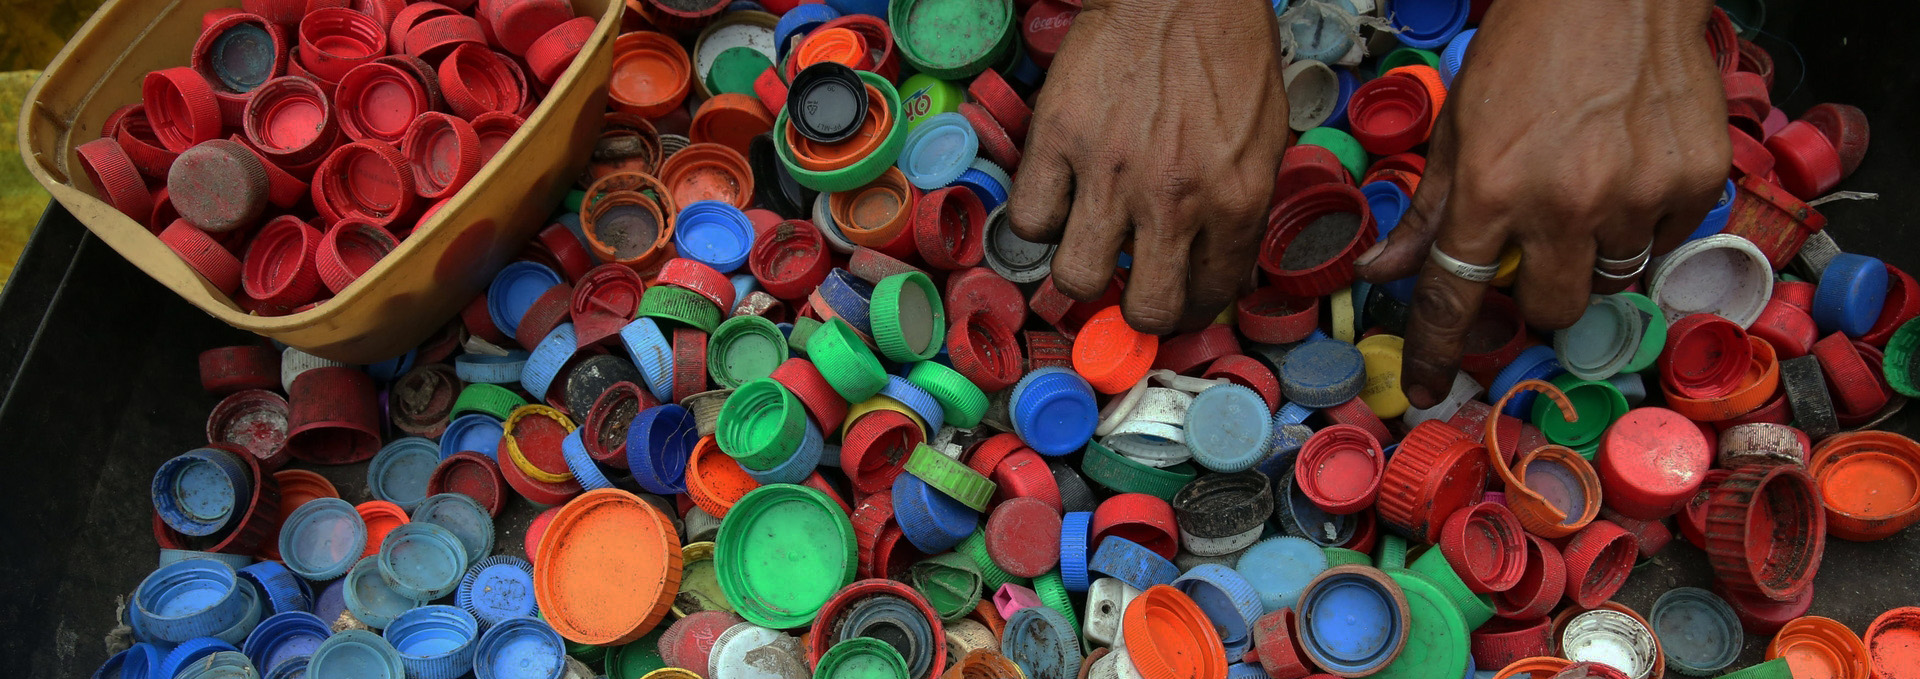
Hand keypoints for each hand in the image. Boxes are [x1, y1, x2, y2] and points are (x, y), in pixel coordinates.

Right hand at [1009, 0, 1290, 333]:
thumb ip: (1242, 205)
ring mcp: (1111, 172)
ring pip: (1077, 277)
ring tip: (1091, 242)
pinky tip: (1059, 199)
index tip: (1178, 297)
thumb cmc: (1228, 50)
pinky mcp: (1058, 140)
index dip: (1191, 305)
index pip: (1211, 294)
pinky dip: (1040, 219)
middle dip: (1139, 308)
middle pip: (1144, 309)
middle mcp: (1175, 199)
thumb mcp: (1267, 138)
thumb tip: (1216, 262)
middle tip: (1133, 286)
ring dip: (1084, 269)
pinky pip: (1030, 218)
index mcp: (1238, 200)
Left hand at [1354, 0, 1729, 406]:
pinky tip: (1632, 172)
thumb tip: (1380, 272)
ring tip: (1589, 194)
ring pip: (1613, 282)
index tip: (1427, 390)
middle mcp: (1567, 203)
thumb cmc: (1528, 51)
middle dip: (1540, 294)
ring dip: (1594, 259)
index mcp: (1494, 189)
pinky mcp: (1695, 180)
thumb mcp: (1458, 128)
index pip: (1454, 298)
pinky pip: (1665, 243)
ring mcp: (1638, 194)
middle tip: (1541, 249)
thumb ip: (1430, 211)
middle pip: (1552, 310)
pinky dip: (1646, 225)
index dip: (1435, 353)